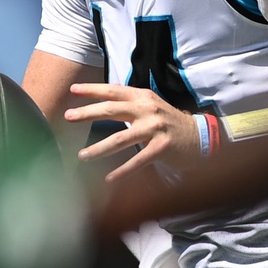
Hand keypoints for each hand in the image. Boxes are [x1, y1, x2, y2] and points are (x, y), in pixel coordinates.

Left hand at [65, 83, 201, 181]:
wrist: (198, 137)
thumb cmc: (168, 122)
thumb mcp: (151, 106)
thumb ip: (130, 103)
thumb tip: (104, 99)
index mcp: (143, 97)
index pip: (114, 90)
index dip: (93, 90)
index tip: (73, 90)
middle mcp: (147, 109)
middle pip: (112, 110)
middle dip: (88, 113)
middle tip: (68, 117)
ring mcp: (155, 128)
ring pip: (120, 138)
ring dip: (99, 148)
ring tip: (82, 155)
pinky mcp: (161, 147)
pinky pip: (137, 160)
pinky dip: (122, 170)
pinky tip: (109, 178)